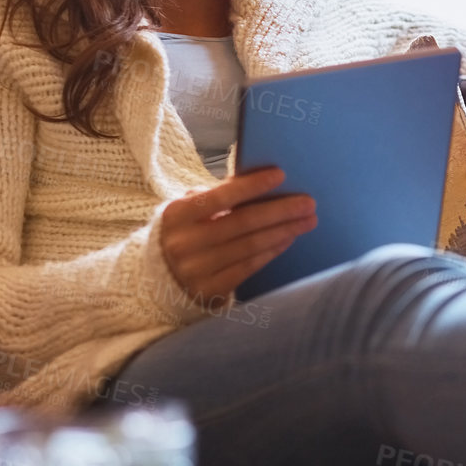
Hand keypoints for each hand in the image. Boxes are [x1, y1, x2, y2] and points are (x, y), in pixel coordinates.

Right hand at [159, 168, 316, 302]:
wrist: (157, 279)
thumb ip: (217, 196)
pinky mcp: (209, 291)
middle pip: (242, 223)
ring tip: (306, 221)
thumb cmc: (184, 233)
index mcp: (176, 215)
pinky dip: (271, 251)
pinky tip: (287, 239)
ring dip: (283, 231)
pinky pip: (248, 267)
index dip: (252, 186)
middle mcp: (184, 243)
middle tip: (308, 203)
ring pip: (250, 246)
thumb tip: (258, 180)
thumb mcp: (189, 211)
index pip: (220, 196)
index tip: (281, 175)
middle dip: (280, 211)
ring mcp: (196, 270)